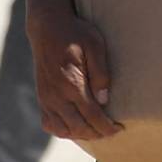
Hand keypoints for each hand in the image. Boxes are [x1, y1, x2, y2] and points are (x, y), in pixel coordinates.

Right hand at [29, 10, 119, 140]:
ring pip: (62, 130)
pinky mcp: (41, 98)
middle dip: (97, 133)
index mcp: (72, 84)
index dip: (107, 127)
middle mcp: (56, 96)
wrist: (47, 27)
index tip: (119, 128)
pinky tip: (75, 125)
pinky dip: (63, 130)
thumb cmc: (75, 34)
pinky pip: (49, 124)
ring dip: (80, 134)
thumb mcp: (95, 46)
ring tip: (95, 129)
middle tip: (111, 130)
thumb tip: (105, 100)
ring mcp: (46, 98)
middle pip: (79, 128)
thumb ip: (101, 73)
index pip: (92, 116)